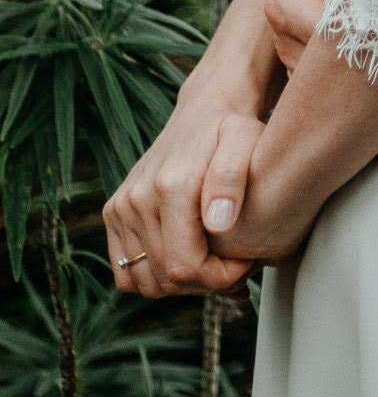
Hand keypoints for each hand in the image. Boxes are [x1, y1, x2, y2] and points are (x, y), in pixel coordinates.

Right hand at [104, 87, 259, 299]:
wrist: (203, 111)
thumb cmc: (232, 129)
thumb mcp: (245, 140)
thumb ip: (232, 179)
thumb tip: (217, 224)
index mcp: (170, 186)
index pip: (185, 266)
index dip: (219, 278)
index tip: (246, 264)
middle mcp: (136, 199)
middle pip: (165, 279)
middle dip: (206, 284)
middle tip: (236, 266)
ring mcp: (120, 207)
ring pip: (145, 283)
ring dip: (181, 286)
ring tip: (214, 264)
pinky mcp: (113, 213)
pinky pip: (126, 273)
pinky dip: (154, 277)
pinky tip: (187, 260)